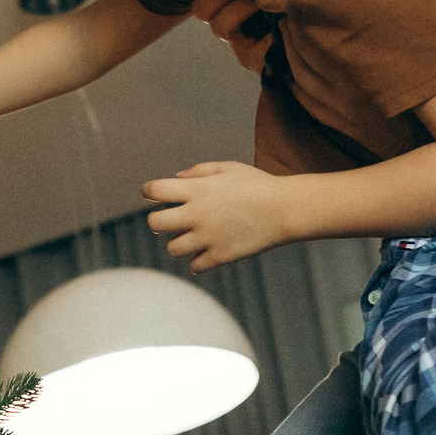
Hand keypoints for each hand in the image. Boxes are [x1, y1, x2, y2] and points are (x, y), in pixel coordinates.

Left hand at [142, 161, 290, 270]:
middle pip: (154, 224)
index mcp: (197, 189)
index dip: (149, 192)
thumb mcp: (229, 168)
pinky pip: (195, 266)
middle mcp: (197, 214)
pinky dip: (198, 261)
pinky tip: (207, 252)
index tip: (155, 195)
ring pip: (173, 249)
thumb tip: (176, 177)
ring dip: (179, 243)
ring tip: (192, 238)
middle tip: (170, 221)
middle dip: (158, 222)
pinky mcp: (220, 256)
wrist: (286, 209)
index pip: (154, 191)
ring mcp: (208, 237)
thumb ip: (199, 171)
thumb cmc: (259, 185)